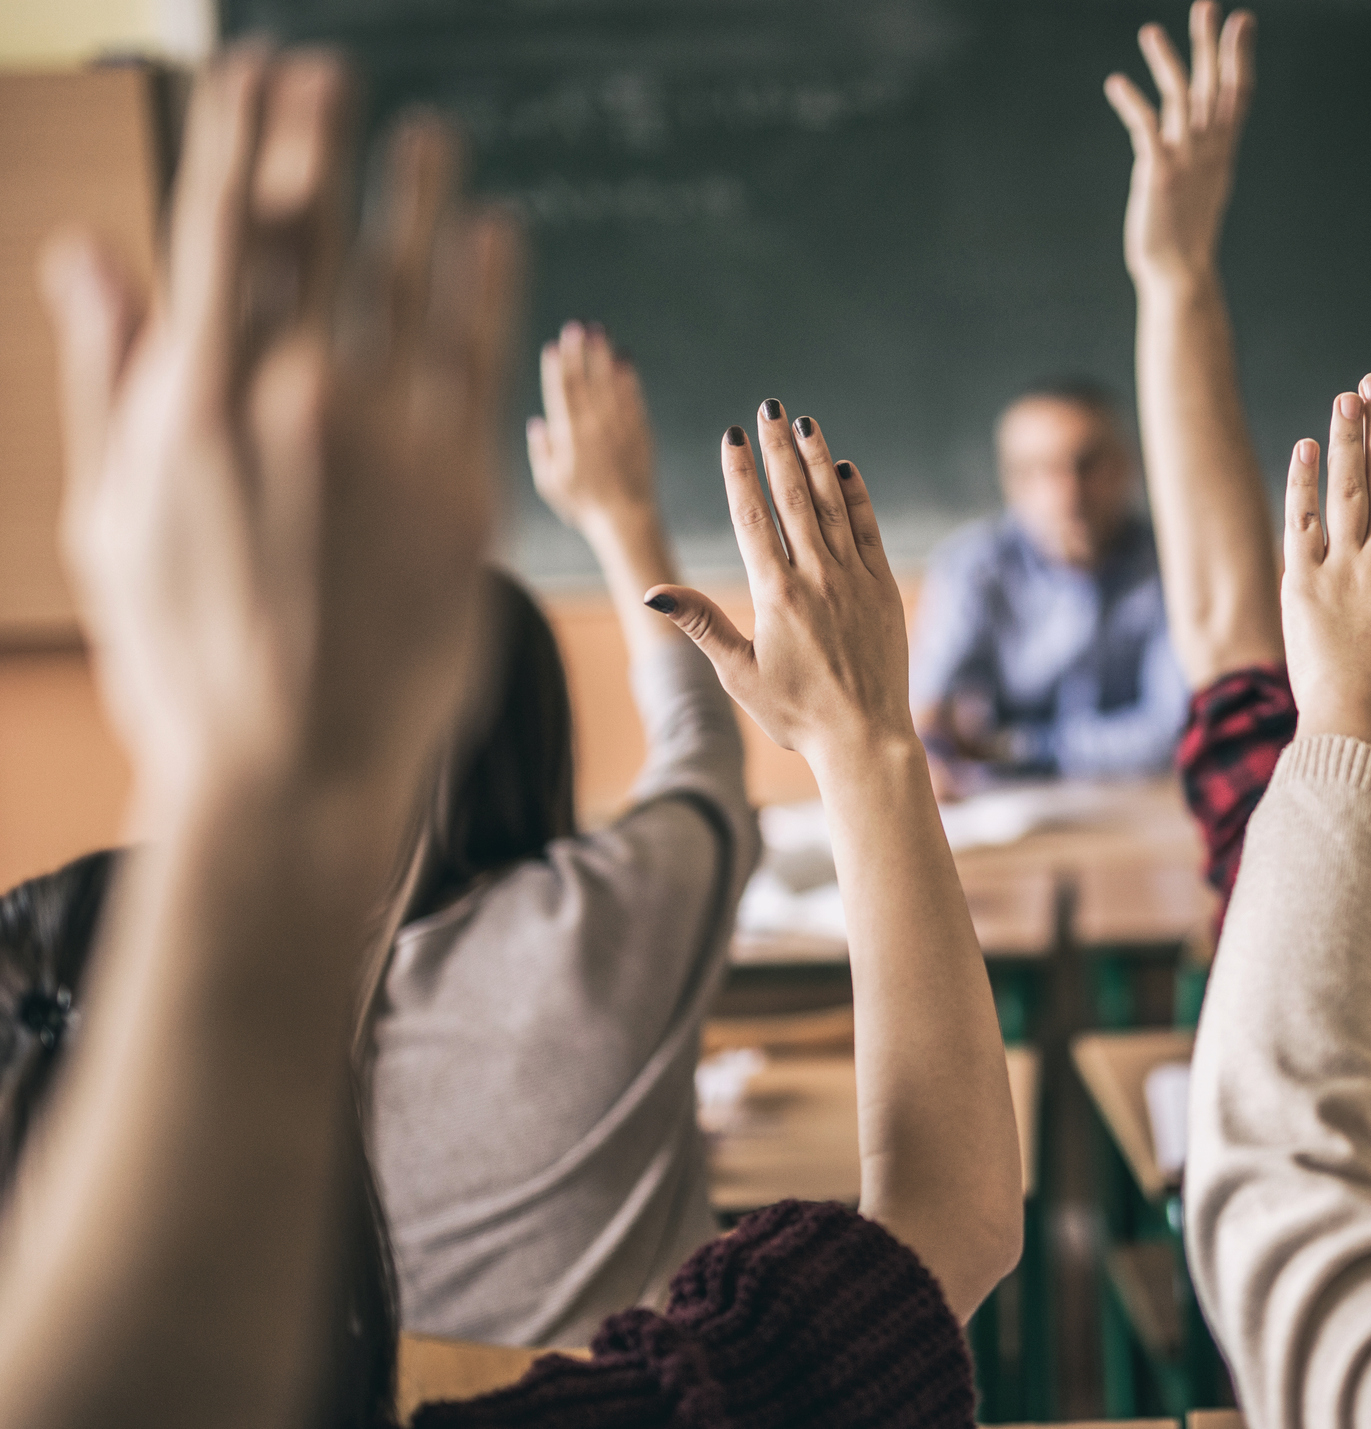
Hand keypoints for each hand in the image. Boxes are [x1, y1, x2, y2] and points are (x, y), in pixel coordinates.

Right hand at [41, 50, 517, 805]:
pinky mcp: (462, 490)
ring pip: (408, 284)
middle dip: (318, 145)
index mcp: (193, 399)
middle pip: (309, 237)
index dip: (239, 140)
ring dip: (417, 197)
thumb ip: (112, 371)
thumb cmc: (184, 655)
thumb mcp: (115, 515)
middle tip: (332, 73)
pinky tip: (496, 235)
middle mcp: (291, 400)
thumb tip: (92, 245)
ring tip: (428, 135)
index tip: (255, 74)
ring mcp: (384, 442)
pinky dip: (489, 288)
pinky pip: (482, 362)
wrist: (289, 772)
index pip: (216, 230)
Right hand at [526, 321, 658, 532]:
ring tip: (601, 331)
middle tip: (577, 325)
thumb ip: (541, 452)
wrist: (625, 519)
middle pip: (584, 383)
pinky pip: (633, 400)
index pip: (560, 395)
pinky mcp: (640, 433)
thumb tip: (537, 422)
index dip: (556, 368)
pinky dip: (629, 379)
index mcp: (568, 439)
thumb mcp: (550, 483)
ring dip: (604, 357)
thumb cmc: (583, 505)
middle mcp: (593, 429)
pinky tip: (626, 358)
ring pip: (609, 386)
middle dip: (579, 352)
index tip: (553, 345)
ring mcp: (618, 429)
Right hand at [642, 407, 912, 772]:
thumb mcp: (738, 673)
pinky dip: (857, 496)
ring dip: (817, 460)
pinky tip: (846, 469)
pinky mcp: (882, 588)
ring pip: (832, 505)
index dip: (741, 472)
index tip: (733, 435)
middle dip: (778, 448)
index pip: (752, 518)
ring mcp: (854, 579)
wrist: (864, 737)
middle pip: (792, 498)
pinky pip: (869, 529)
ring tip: (805, 423)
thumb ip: (701, 624)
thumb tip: (654, 592)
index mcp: (776, 595)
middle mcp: (816, 578)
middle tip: (768, 408)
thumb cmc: (795, 713)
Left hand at [1105, 2, 1255, 289]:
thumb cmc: (1185, 233)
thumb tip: (1195, 126)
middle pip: (1214, 86)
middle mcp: (1210, 150)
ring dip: (1167, 63)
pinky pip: (1148, 129)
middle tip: (1208, 5)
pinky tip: (1115, 83)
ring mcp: (1187, 161)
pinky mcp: (1161, 174)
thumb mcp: (1202, 183)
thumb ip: (1199, 149)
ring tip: (1150, 31)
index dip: (1239, 56)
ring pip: (1181, 100)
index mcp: (1221, 151)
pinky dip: (1132, 103)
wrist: (1181, 274)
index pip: (1237, 94)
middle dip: (1211, 44)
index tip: (1242, 21)